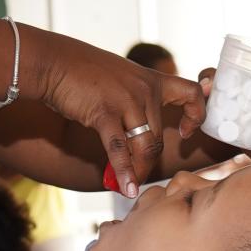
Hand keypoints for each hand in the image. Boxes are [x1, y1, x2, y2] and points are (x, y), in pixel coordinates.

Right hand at [30, 30, 206, 198]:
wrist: (54, 62)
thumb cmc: (83, 73)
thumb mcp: (121, 77)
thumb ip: (135, 97)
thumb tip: (138, 128)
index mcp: (152, 79)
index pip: (192, 93)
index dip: (196, 115)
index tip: (185, 132)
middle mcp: (145, 89)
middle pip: (159, 136)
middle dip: (149, 160)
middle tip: (139, 174)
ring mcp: (126, 100)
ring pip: (146, 146)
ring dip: (139, 170)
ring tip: (131, 186)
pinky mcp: (105, 113)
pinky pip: (119, 149)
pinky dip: (123, 172)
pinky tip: (124, 187)